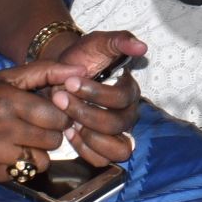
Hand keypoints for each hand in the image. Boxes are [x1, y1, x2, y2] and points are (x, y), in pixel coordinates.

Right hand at [0, 61, 85, 183]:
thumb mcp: (4, 77)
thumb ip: (44, 71)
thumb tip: (82, 72)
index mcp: (7, 100)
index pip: (57, 116)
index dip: (56, 115)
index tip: (46, 112)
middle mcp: (0, 127)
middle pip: (53, 140)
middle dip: (48, 134)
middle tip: (32, 127)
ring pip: (40, 162)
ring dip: (36, 153)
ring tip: (18, 140)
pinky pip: (21, 175)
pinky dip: (17, 166)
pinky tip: (1, 152)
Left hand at [38, 27, 145, 166]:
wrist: (63, 72)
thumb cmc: (82, 58)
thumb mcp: (98, 42)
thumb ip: (120, 40)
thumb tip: (142, 47)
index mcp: (130, 90)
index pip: (121, 98)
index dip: (95, 92)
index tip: (70, 82)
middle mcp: (128, 114)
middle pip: (116, 124)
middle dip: (85, 112)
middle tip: (60, 98)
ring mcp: (116, 133)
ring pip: (115, 149)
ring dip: (88, 136)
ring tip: (67, 121)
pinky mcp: (102, 147)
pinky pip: (101, 160)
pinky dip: (85, 150)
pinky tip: (69, 132)